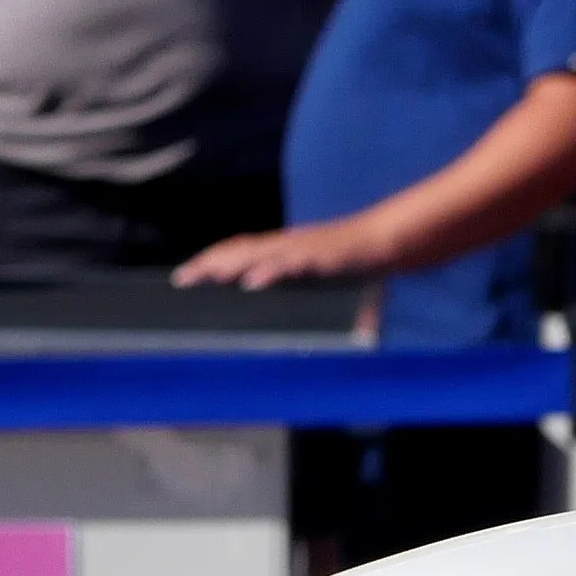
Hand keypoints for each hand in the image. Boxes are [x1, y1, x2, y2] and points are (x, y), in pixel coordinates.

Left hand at [177, 217, 390, 288]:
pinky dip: (269, 272)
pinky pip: (290, 263)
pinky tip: (251, 283)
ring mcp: (303, 249)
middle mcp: (289, 245)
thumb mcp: (331, 283)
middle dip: (209, 263)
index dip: (214, 260)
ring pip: (258, 254)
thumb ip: (315, 304)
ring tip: (205, 275)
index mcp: (287, 250)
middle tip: (181, 279)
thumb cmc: (362, 263)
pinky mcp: (321, 256)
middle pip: (240, 250)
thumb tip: (307, 335)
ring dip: (230, 265)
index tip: (188, 275)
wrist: (393, 240)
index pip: (241, 250)